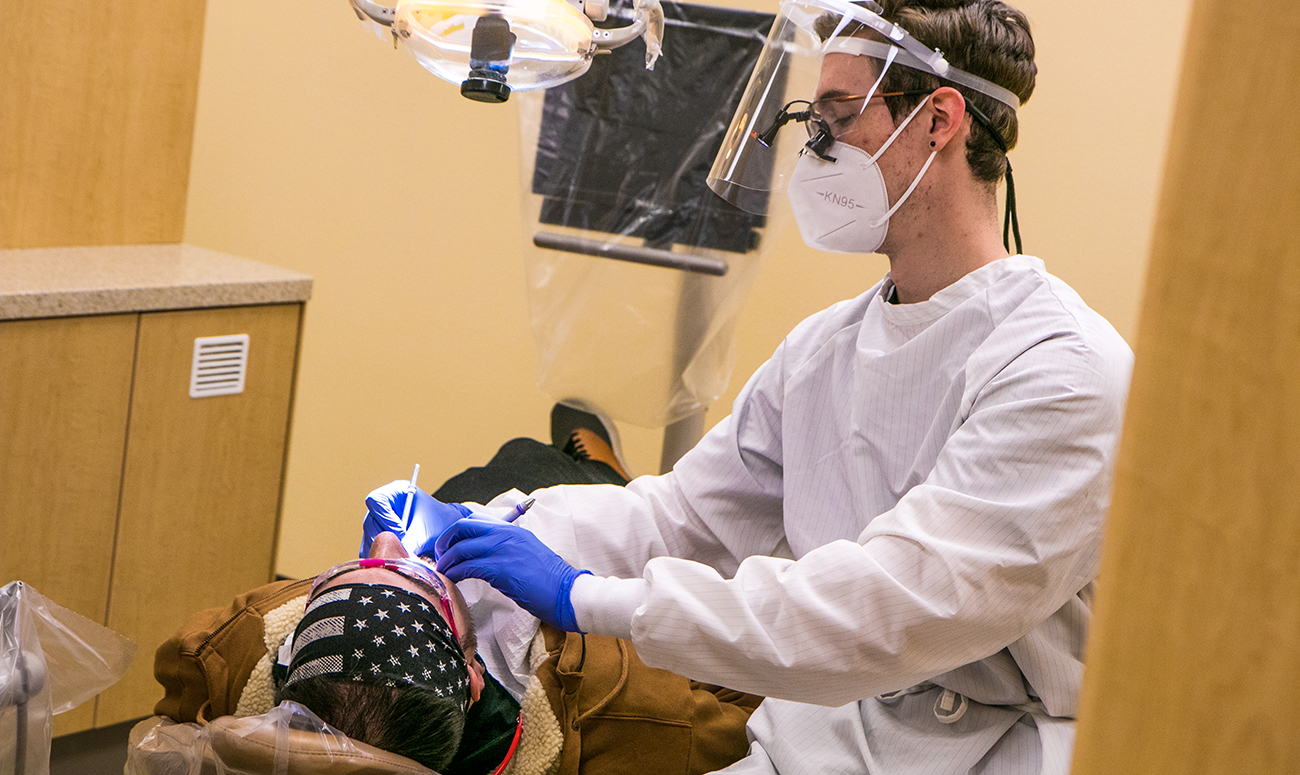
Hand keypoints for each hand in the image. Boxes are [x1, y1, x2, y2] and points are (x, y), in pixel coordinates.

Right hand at [359, 480, 473, 557]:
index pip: (377, 501)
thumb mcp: (427, 530)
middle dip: (383, 539)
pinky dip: (380, 557)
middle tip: (398, 552)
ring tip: (398, 559)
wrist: (445, 531)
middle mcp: (383, 505)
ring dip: (381, 550)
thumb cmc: (438, 522)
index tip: (402, 532)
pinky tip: (392, 564)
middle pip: (370, 521)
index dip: (386, 518)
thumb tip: (397, 555)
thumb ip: (411, 540)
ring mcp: (378, 520)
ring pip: (369, 536)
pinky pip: (371, 547)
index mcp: (395, 491)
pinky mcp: (377, 536)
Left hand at [435, 518, 588, 631]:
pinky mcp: (502, 569)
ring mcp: (504, 550)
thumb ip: (506, 550)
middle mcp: (507, 534)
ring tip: (442, 574)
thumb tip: (483, 558)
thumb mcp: (527, 555)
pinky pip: (468, 566)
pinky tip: (452, 582)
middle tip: (439, 558)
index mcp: (513, 530)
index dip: (455, 532)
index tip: (447, 547)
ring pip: (461, 547)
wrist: (568, 593)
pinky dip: (455, 573)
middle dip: (445, 542)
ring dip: (446, 562)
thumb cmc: (549, 581)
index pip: (475, 520)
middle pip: (463, 527)